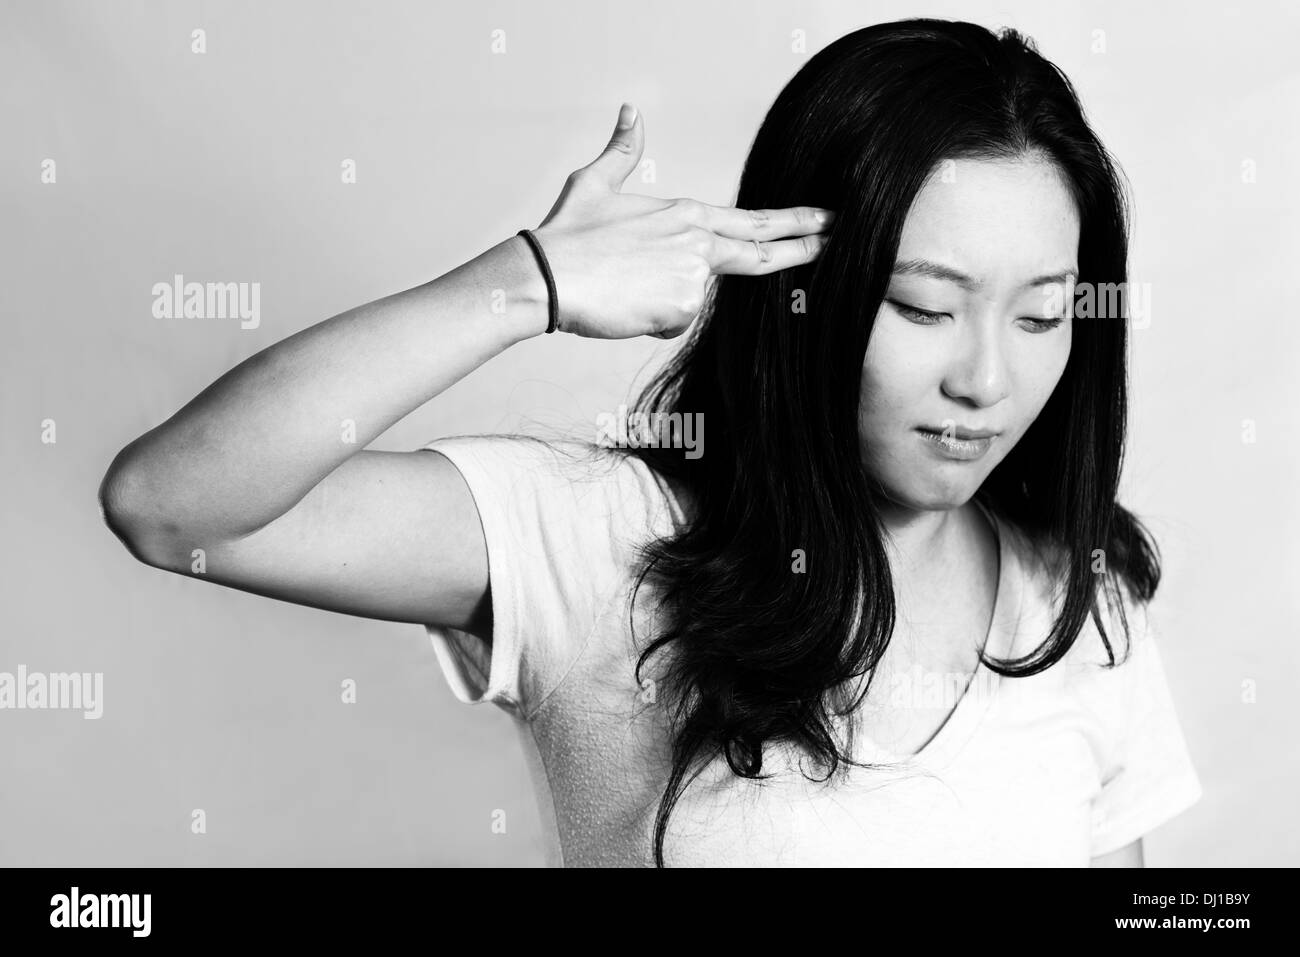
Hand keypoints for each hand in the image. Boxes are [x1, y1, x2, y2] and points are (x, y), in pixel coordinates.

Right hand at [527, 102, 834, 339]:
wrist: (547, 277)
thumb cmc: (567, 235)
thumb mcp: (595, 183)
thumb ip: (623, 150)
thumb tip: (631, 111)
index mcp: (686, 215)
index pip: (753, 222)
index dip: (794, 222)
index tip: (826, 219)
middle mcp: (698, 243)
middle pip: (761, 252)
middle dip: (804, 247)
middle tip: (838, 241)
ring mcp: (693, 278)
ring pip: (693, 299)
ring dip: (664, 300)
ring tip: (624, 286)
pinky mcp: (681, 309)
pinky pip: (672, 321)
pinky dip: (650, 319)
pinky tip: (624, 304)